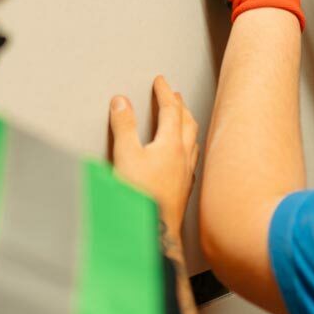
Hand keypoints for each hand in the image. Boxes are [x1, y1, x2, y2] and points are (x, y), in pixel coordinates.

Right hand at [109, 75, 200, 233]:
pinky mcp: (184, 188)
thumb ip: (123, 126)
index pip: (170, 109)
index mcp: (171, 144)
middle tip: (173, 93)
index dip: (164, 92)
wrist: (155, 232)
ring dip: (187, 122)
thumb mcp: (125, 155)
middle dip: (179, 104)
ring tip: (183, 116)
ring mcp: (186, 173)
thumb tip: (121, 101)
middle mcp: (183, 156)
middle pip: (186, 121)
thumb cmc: (141, 196)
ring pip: (192, 139)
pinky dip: (188, 144)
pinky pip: (191, 157)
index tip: (160, 81)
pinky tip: (184, 153)